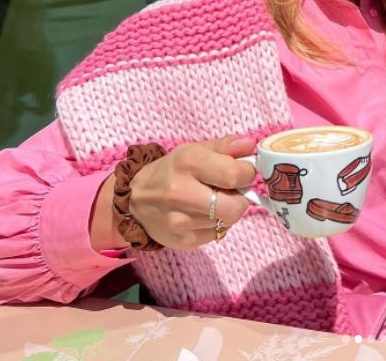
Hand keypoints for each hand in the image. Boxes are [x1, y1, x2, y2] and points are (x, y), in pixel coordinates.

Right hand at [126, 135, 256, 249]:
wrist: (135, 199)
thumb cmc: (173, 170)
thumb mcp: (195, 150)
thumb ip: (225, 146)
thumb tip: (250, 146)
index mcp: (188, 163)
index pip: (234, 174)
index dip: (247, 173)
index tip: (242, 172)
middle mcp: (181, 192)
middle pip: (235, 207)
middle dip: (241, 198)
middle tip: (232, 191)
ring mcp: (180, 220)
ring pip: (228, 221)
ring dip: (228, 210)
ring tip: (213, 200)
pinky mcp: (183, 241)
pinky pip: (217, 234)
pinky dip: (216, 224)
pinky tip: (203, 214)